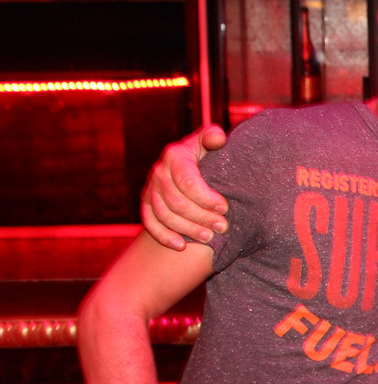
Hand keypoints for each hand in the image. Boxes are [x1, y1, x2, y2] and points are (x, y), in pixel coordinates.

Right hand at [141, 125, 228, 250]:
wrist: (188, 162)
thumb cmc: (206, 151)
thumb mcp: (210, 140)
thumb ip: (214, 137)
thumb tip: (218, 138)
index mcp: (175, 155)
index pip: (188, 181)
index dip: (206, 197)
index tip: (225, 208)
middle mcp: (159, 171)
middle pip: (177, 201)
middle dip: (201, 217)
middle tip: (222, 227)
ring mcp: (150, 189)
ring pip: (165, 215)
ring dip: (187, 229)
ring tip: (209, 238)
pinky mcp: (146, 204)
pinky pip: (150, 223)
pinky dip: (164, 236)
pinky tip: (182, 246)